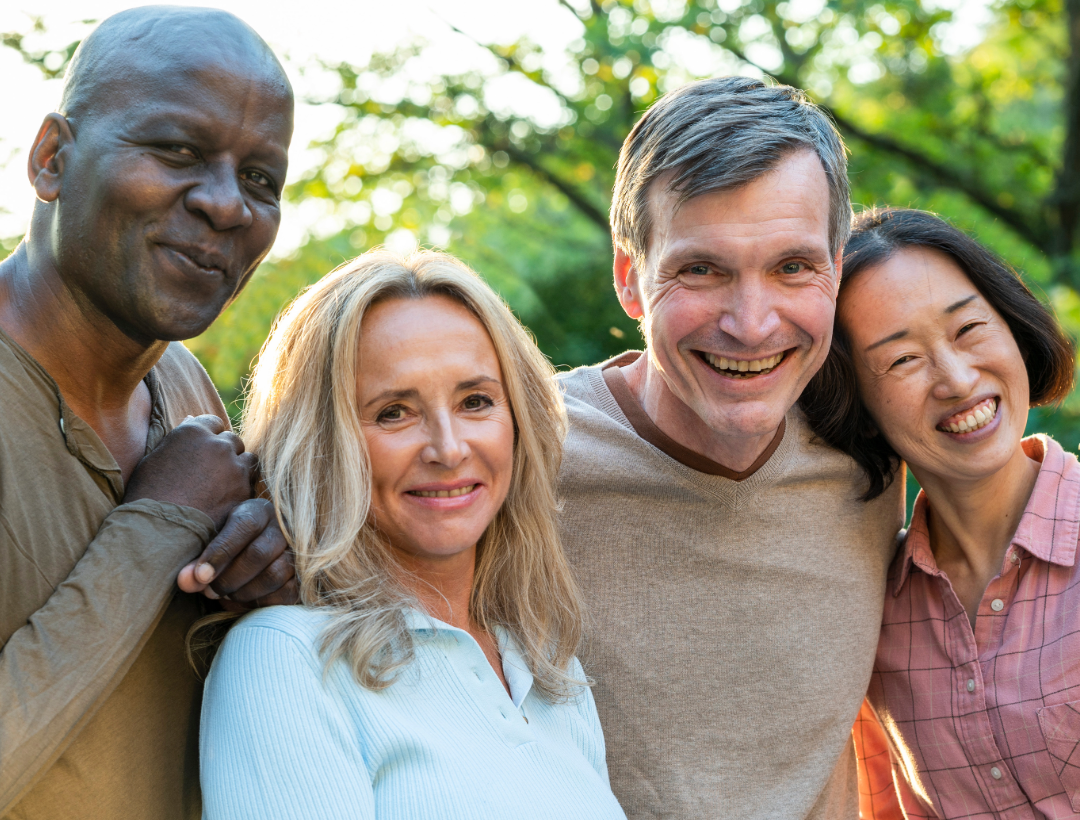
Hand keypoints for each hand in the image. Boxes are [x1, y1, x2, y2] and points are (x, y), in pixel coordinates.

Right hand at [123, 414, 255, 528]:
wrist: (158, 530)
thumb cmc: (148, 495)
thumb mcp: (155, 458)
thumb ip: (178, 438)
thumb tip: (192, 419)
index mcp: (193, 432)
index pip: (213, 422)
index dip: (210, 437)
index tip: (204, 451)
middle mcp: (218, 444)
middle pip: (232, 440)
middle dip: (225, 452)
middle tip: (213, 472)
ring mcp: (234, 467)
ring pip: (248, 459)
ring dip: (239, 468)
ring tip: (222, 485)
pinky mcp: (244, 490)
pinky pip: (251, 482)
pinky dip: (243, 488)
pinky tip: (227, 499)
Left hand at [176, 498, 297, 607]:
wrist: (259, 553)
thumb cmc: (231, 548)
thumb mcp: (213, 546)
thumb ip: (198, 563)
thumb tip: (185, 582)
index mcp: (259, 511)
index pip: (243, 525)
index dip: (220, 552)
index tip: (200, 576)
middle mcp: (283, 527)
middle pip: (259, 554)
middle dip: (229, 578)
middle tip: (210, 591)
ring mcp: (298, 551)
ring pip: (274, 574)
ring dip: (244, 592)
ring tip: (227, 595)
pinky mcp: (304, 576)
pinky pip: (287, 593)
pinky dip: (261, 602)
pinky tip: (244, 601)